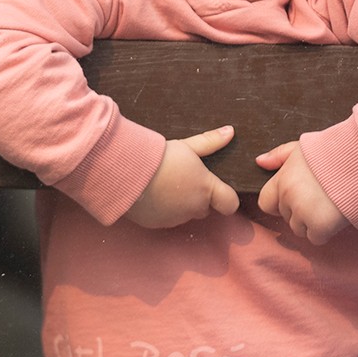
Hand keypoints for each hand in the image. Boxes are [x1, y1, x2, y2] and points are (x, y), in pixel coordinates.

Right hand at [124, 126, 239, 227]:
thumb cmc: (160, 157)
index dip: (226, 198)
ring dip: (179, 203)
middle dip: (197, 197)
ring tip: (163, 184)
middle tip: (182, 179)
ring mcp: (176, 219)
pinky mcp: (158, 224)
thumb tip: (230, 131)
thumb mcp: (186, 146)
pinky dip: (162, 209)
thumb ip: (210, 142)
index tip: (219, 190)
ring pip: (184, 214)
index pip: (230, 203)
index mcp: (206, 189)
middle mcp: (194, 208)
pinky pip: (166, 219)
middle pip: (205, 208)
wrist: (127, 172)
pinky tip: (151, 193)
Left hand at [256, 141, 347, 244]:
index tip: (295, 199)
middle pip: (286, 217)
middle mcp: (288, 196)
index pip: (266, 203)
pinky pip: (316, 238)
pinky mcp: (320, 225)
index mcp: (282, 178)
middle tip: (320, 198)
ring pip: (299, 229)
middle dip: (299, 212)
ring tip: (328, 206)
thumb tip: (259, 162)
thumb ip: (278, 155)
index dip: (280, 203)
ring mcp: (303, 212)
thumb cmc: (335, 151)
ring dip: (311, 223)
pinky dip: (325, 232)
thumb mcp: (302, 147)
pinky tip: (335, 215)